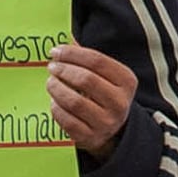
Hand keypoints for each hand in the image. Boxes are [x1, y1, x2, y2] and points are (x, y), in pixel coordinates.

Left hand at [47, 42, 137, 161]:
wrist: (112, 131)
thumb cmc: (103, 94)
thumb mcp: (104, 75)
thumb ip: (86, 57)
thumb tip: (64, 38)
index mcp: (127, 81)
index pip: (97, 60)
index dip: (73, 54)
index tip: (55, 51)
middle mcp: (120, 103)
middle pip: (86, 79)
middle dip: (64, 70)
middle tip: (51, 66)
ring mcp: (106, 123)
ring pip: (74, 101)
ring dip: (57, 88)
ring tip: (50, 82)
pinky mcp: (90, 138)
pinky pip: (67, 120)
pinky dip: (56, 108)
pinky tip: (54, 101)